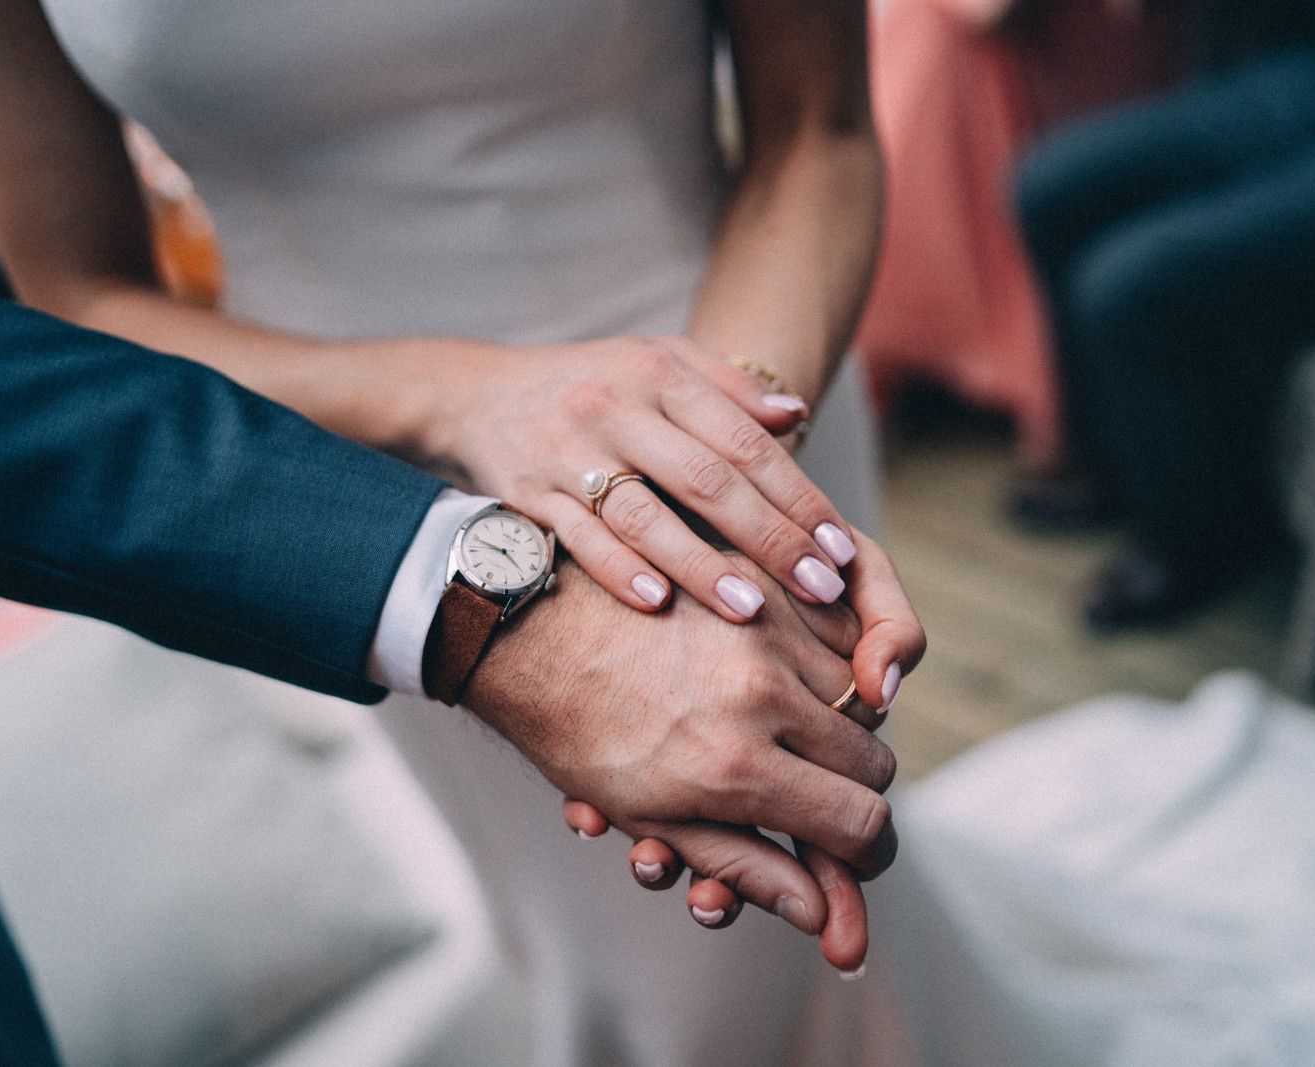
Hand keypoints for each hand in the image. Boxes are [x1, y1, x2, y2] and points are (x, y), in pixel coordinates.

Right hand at [440, 335, 861, 622]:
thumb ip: (725, 388)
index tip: (840, 547)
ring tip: (753, 609)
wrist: (473, 394)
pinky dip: (617, 570)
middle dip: (769, 538)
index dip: (798, 496)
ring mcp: (568, 453)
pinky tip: (657, 605)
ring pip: (644, 515)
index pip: (744, 442)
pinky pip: (579, 537)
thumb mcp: (655, 363)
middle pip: (706, 480)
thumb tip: (794, 416)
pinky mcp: (528, 493)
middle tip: (820, 588)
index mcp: (658, 376)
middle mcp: (615, 410)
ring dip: (701, 565)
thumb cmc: (587, 385)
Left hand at [558, 573, 894, 973]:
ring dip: (842, 731)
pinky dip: (828, 671)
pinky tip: (791, 686)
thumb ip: (746, 866)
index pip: (861, 824)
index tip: (851, 861)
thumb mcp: (655, 820)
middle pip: (875, 762)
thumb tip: (818, 917)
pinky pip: (836, 639)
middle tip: (820, 804)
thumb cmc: (583, 738)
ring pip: (864, 701)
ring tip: (796, 743)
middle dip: (855, 793)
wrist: (534, 634)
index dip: (865, 857)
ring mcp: (765, 634)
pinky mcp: (760, 587)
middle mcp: (763, 697)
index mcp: (736, 769)